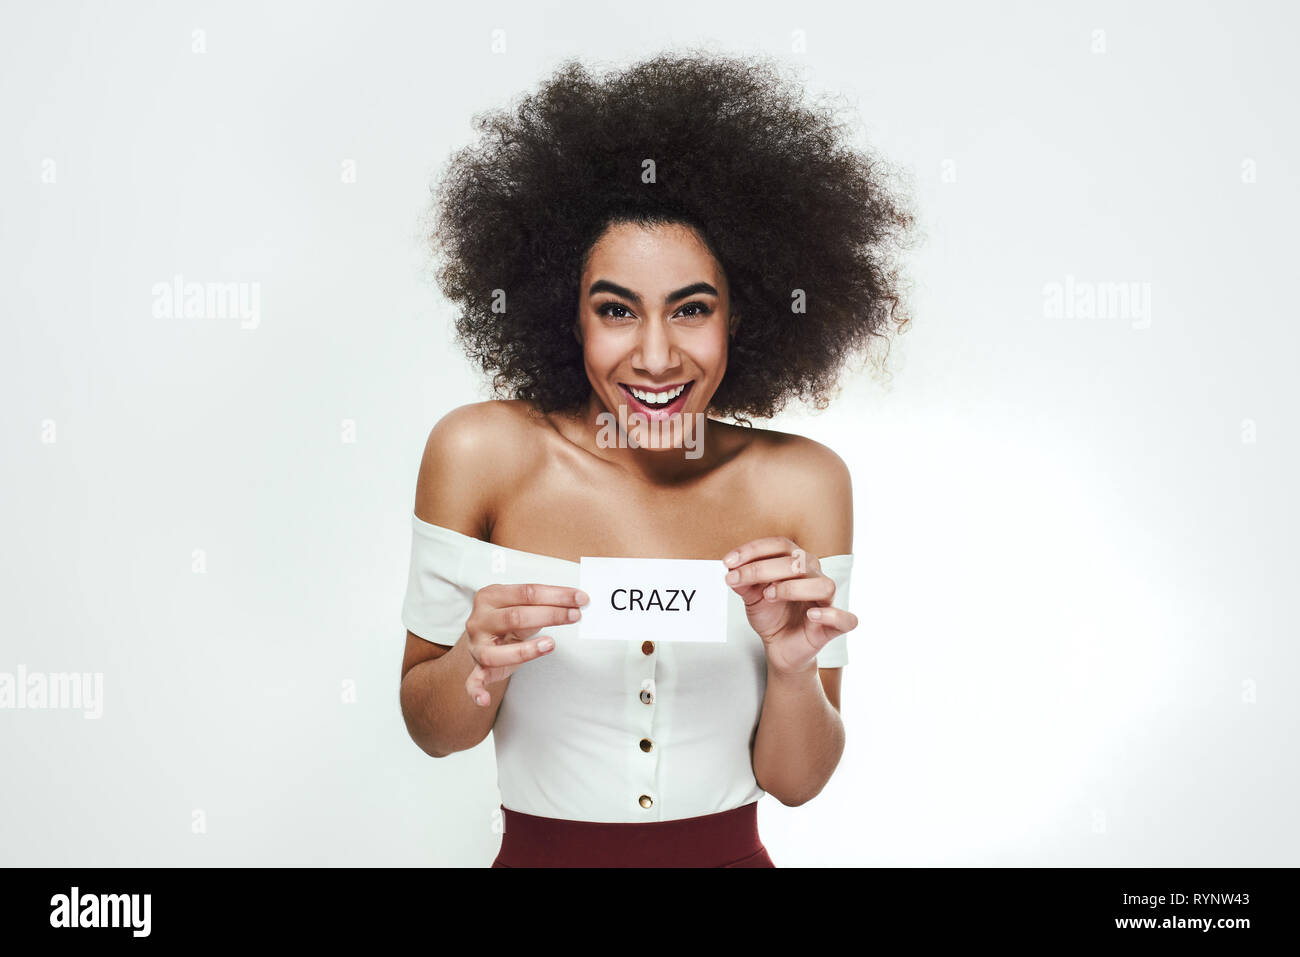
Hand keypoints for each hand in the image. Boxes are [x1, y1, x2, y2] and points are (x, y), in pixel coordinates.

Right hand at [464, 583, 588, 705]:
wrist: (485, 637)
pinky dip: (477, 691)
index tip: (580, 599)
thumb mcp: (522, 605)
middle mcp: (479, 620)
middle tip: (575, 615)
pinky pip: (473, 682)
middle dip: (550, 615)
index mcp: (490, 596)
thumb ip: (543, 603)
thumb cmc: (509, 620)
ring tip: (550, 645)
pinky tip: (485, 700)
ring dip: (524, 651)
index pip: (527, 592)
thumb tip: (576, 602)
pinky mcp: (478, 669)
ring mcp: (477, 646)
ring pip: (496, 653)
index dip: (556, 596)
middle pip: (515, 617)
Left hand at [723, 536, 857, 676]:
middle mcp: (814, 576)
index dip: (753, 550)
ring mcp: (826, 601)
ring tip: (770, 595)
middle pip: (797, 562)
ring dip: (793, 588)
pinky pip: (845, 619)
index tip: (728, 562)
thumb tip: (731, 568)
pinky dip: (831, 615)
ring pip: (824, 585)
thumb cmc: (771, 616)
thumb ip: (743, 582)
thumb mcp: (751, 597)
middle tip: (738, 580)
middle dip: (762, 569)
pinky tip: (811, 615)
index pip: (779, 545)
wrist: (779, 647)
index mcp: (795, 563)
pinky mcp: (834, 626)